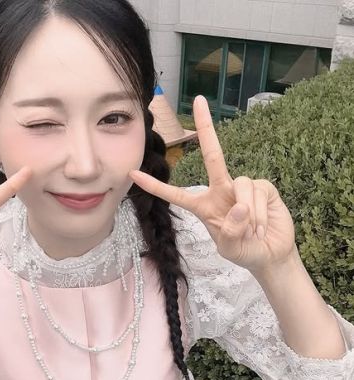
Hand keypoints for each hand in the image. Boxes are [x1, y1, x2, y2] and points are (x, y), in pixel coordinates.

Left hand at [128, 95, 296, 273]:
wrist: (270, 254)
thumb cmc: (244, 252)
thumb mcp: (230, 249)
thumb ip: (230, 232)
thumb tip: (239, 206)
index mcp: (203, 206)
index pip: (175, 194)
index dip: (154, 186)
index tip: (133, 173)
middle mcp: (221, 190)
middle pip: (212, 155)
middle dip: (206, 127)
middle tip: (199, 101)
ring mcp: (243, 187)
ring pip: (241, 186)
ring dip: (248, 215)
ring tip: (252, 232)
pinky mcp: (263, 188)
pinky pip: (257, 193)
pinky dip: (260, 214)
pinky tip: (262, 226)